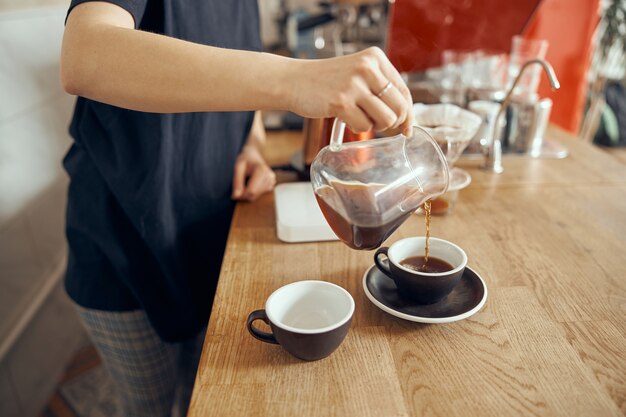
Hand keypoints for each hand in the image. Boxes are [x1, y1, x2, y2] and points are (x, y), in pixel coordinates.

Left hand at [231, 144, 276, 201]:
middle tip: (236, 190)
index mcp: (261, 170)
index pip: (251, 191)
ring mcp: (272, 180)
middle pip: (254, 195)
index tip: (234, 193)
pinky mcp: (272, 183)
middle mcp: (269, 176)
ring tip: (243, 184)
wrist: (253, 154)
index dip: (241, 195)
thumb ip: (237, 182)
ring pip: (257, 196)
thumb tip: (236, 196)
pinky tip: (250, 183)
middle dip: (244, 195)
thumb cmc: (245, 159)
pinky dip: (253, 192)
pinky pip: (260, 194)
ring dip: (248, 194)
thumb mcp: (238, 167)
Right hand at [288, 47, 412, 134]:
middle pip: (399, 107)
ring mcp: (354, 85)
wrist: (293, 80)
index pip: (404, 91)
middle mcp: (367, 67)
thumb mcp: (357, 74)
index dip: (408, 113)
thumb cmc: (327, 82)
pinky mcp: (341, 102)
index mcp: (375, 58)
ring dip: (375, 126)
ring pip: (386, 119)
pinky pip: (364, 126)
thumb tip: (406, 122)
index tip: (406, 127)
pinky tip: (346, 118)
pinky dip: (357, 128)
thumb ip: (380, 89)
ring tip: (361, 118)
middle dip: (394, 123)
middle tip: (381, 125)